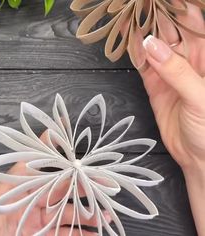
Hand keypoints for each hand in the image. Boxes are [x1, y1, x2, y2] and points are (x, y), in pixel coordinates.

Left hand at [0, 135, 110, 235]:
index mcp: (14, 194)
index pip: (31, 164)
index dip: (46, 146)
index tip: (61, 129)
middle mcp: (29, 202)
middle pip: (60, 186)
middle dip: (82, 182)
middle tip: (101, 180)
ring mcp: (38, 219)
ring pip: (67, 210)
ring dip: (87, 211)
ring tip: (104, 212)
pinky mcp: (44, 235)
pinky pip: (66, 231)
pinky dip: (81, 231)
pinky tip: (94, 232)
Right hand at [135, 3, 204, 235]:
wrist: (197, 155)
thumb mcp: (200, 96)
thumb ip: (177, 71)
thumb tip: (152, 45)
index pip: (192, 23)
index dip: (176, 9)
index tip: (156, 1)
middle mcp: (187, 61)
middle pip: (170, 32)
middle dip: (154, 19)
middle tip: (136, 7)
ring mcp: (169, 73)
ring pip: (154, 48)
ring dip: (141, 35)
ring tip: (127, 20)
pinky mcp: (155, 86)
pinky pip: (144, 67)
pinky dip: (135, 56)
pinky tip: (128, 45)